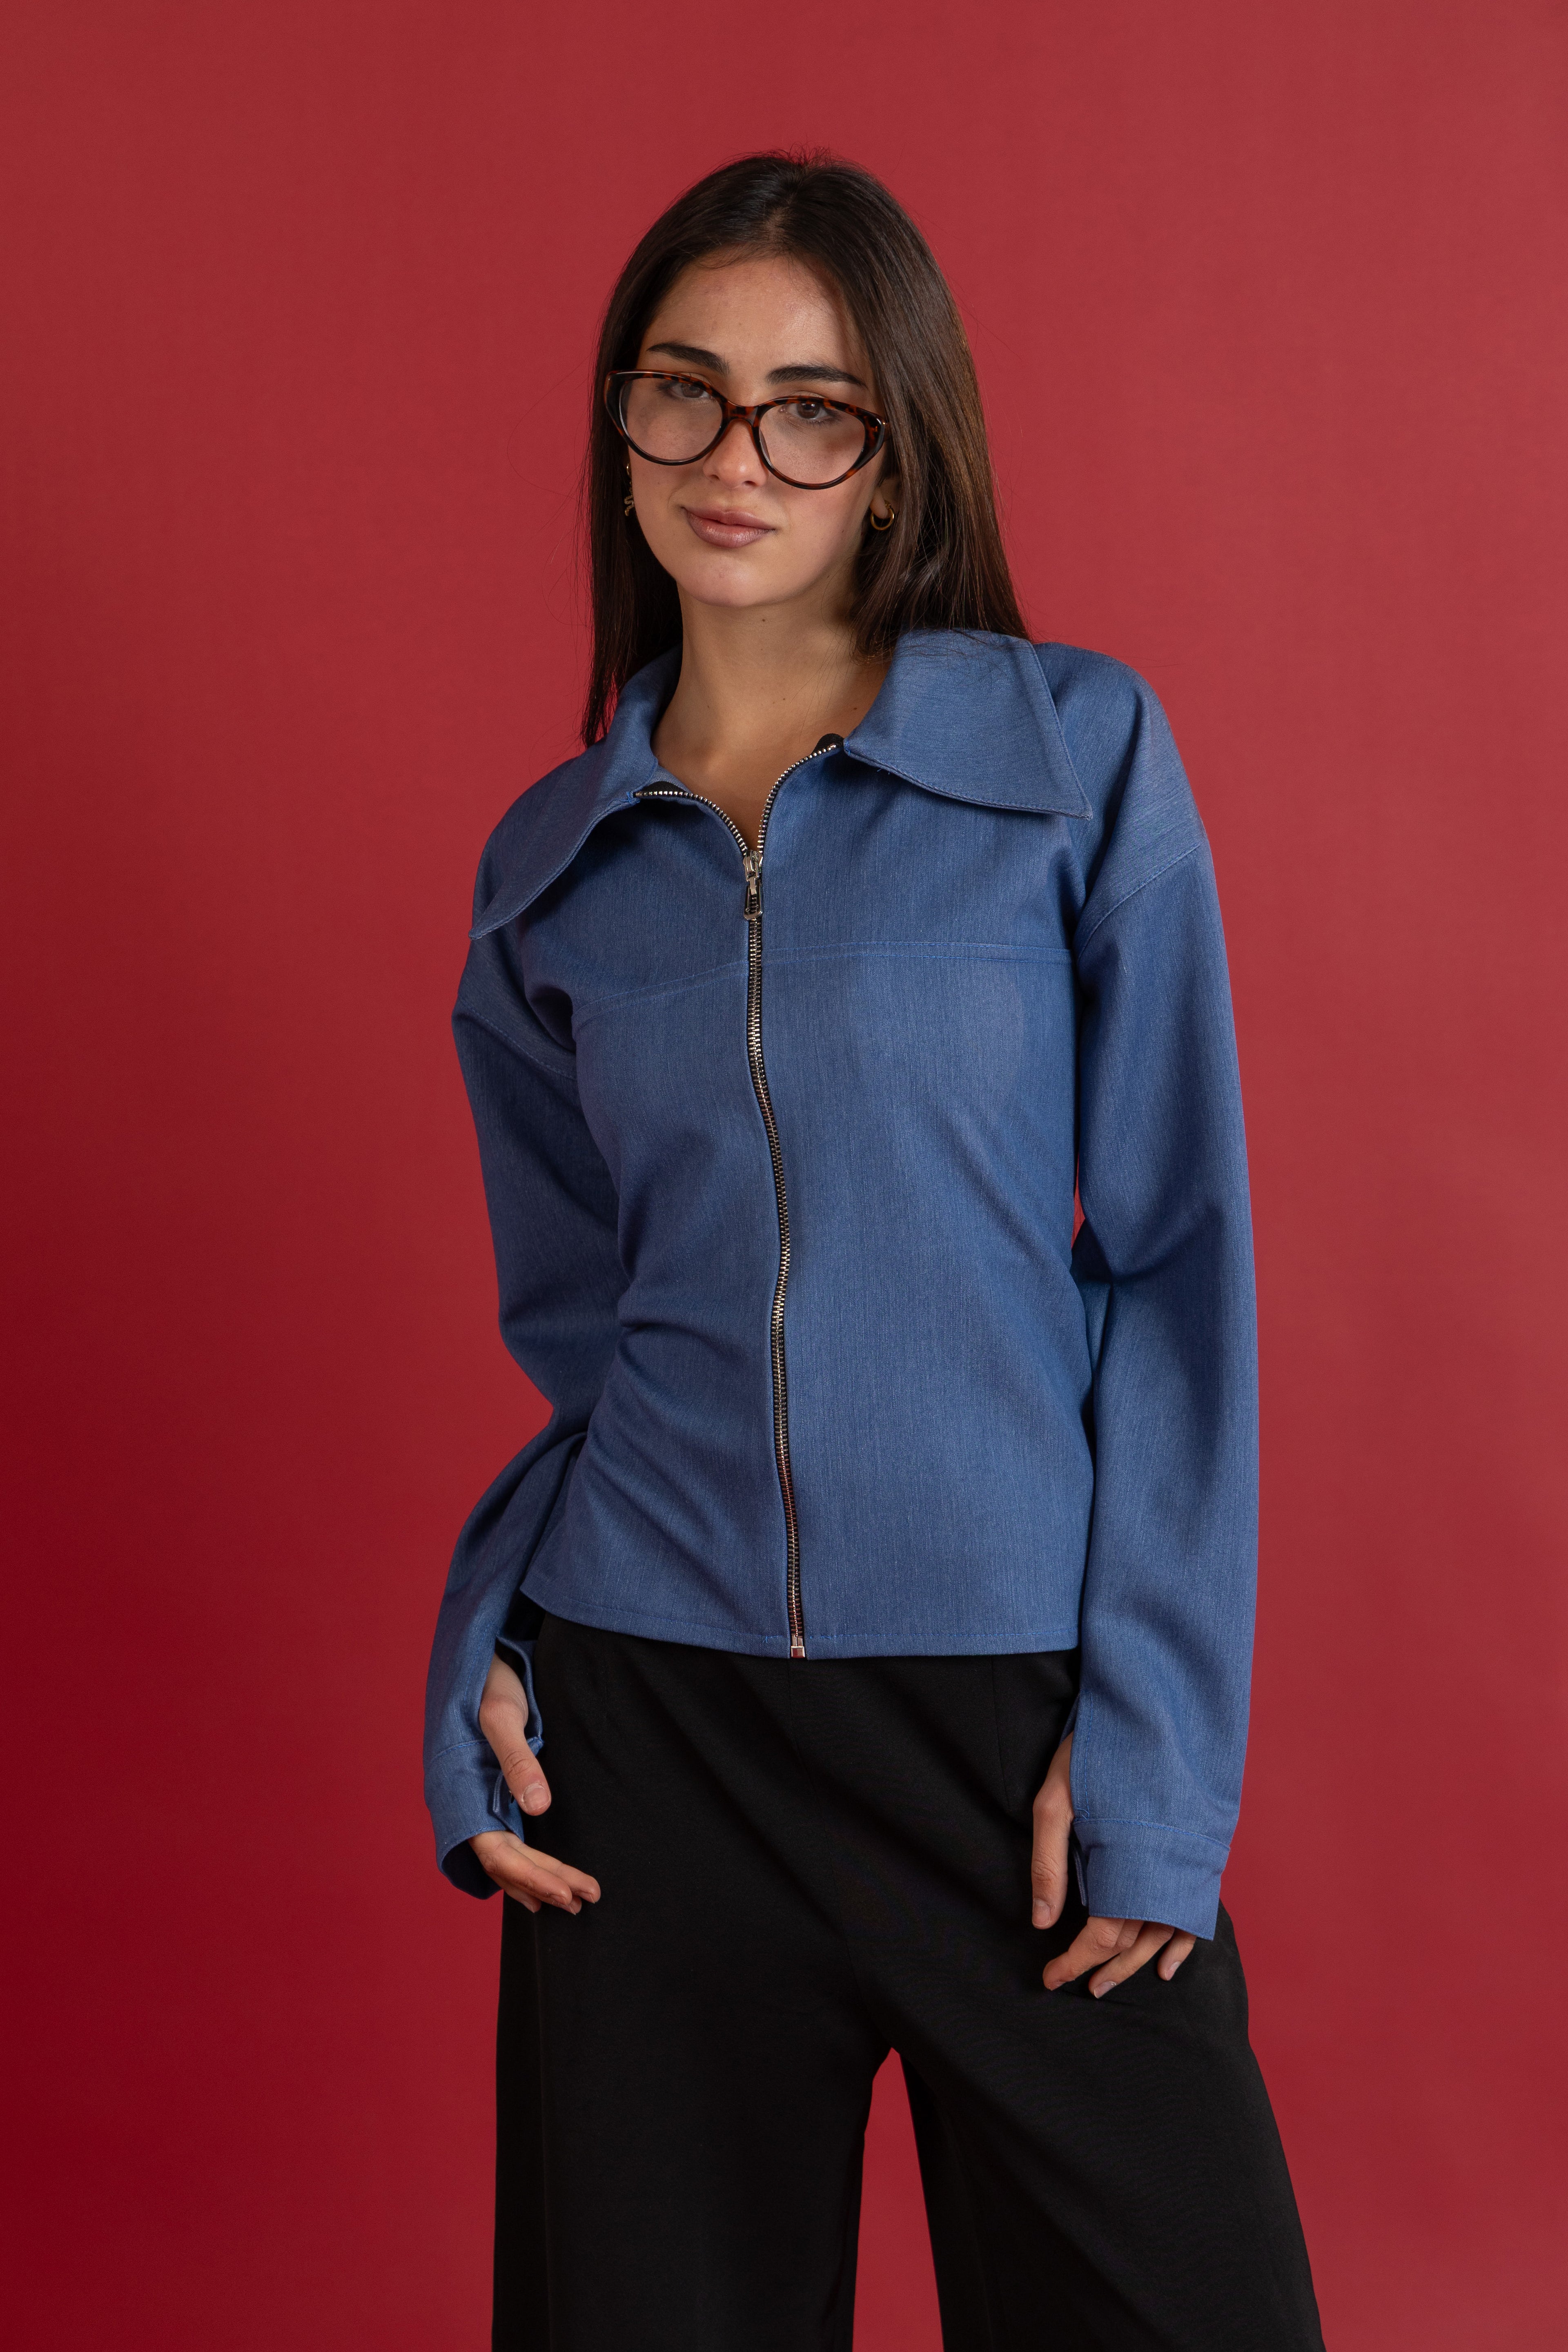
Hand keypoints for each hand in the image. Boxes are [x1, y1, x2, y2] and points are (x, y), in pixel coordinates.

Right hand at [467, 1652, 600, 1916]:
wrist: (482, 1656)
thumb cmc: (488, 1682)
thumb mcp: (503, 1716)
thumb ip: (518, 1760)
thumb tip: (538, 1808)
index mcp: (463, 1793)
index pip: (499, 1854)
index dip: (533, 1878)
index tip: (570, 1893)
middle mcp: (470, 1805)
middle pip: (508, 1862)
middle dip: (546, 1883)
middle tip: (587, 1899)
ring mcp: (481, 1801)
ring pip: (509, 1856)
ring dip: (539, 1879)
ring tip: (574, 1899)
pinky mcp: (495, 1791)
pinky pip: (510, 1839)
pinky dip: (529, 1864)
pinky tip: (546, 1877)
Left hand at [1030, 1730, 1194, 1995]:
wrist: (1145, 1711)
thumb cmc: (1094, 1752)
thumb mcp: (1056, 1799)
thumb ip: (1049, 1862)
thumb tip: (1043, 1923)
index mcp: (1123, 1861)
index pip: (1103, 1934)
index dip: (1076, 1961)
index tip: (1052, 1978)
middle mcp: (1159, 1869)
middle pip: (1133, 1939)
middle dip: (1104, 1969)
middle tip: (1080, 1987)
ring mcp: (1181, 1863)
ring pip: (1162, 1932)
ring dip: (1137, 1963)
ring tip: (1111, 1982)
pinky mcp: (1193, 1853)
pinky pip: (1193, 1911)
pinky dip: (1182, 1944)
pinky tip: (1167, 1966)